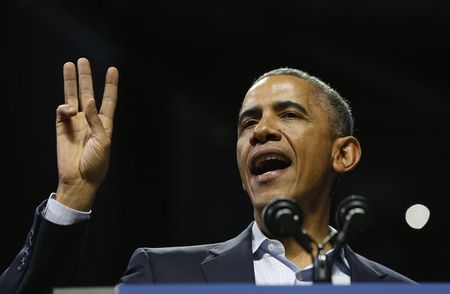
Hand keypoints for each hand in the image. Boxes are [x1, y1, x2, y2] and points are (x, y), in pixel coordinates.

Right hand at [55, 58, 118, 210]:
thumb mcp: (104, 141)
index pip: (108, 100)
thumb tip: (88, 101)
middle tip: (84, 60)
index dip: (110, 85)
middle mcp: (90, 120)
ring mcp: (75, 122)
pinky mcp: (62, 127)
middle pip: (88, 93)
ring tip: (70, 65)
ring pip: (73, 97)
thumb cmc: (97, 163)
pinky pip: (62, 111)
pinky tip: (69, 110)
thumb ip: (96, 120)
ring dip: (71, 82)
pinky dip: (65, 107)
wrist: (79, 179)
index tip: (113, 70)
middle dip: (86, 77)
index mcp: (105, 123)